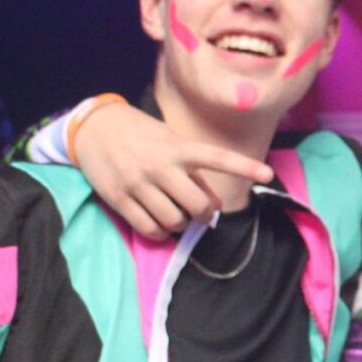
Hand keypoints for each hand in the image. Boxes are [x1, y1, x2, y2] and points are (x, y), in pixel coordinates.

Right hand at [75, 100, 273, 237]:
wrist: (93, 128)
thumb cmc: (140, 134)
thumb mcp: (170, 141)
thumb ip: (193, 170)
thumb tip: (214, 203)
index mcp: (177, 147)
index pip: (217, 158)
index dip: (244, 167)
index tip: (267, 175)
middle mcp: (160, 165)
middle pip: (197, 205)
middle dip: (205, 214)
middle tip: (203, 212)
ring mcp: (138, 183)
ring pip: (174, 221)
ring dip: (182, 224)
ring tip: (178, 215)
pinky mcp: (119, 199)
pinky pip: (149, 229)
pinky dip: (161, 233)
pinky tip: (161, 224)